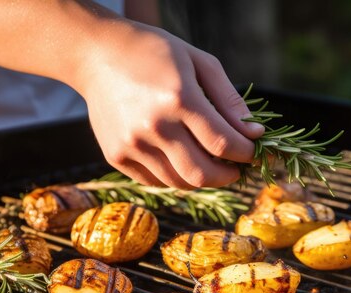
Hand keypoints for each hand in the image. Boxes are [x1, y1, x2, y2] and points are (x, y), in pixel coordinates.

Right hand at [74, 21, 264, 188]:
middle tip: (235, 169)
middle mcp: (154, 126)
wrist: (95, 55)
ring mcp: (132, 145)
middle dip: (227, 176)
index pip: (223, 143)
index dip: (245, 153)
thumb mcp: (198, 62)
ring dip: (202, 178)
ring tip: (209, 163)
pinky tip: (180, 159)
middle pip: (202, 173)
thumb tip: (254, 133)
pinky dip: (174, 176)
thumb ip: (228, 99)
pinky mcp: (116, 156)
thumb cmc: (153, 52)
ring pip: (179, 182)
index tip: (253, 152)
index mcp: (179, 99)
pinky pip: (155, 181)